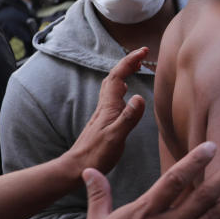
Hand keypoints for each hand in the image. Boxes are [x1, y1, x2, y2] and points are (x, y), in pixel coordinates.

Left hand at [64, 48, 147, 175]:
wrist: (76, 167)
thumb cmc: (96, 154)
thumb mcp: (116, 137)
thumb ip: (129, 117)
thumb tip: (140, 96)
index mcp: (108, 106)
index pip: (118, 76)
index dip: (130, 61)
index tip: (144, 51)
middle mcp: (104, 106)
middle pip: (114, 77)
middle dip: (127, 62)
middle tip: (142, 55)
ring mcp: (103, 113)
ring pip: (112, 86)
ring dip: (124, 73)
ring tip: (136, 68)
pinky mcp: (104, 121)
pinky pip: (113, 97)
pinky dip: (122, 88)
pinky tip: (126, 93)